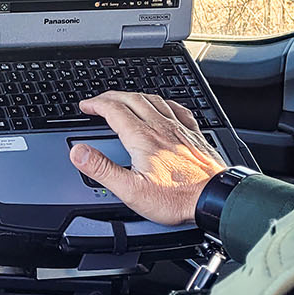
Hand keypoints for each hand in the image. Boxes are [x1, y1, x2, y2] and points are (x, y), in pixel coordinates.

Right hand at [68, 90, 227, 225]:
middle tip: (99, 100)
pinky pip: (177, 109)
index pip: (114, 110)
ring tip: (124, 99)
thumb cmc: (176, 198)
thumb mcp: (131, 190)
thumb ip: (102, 169)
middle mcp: (161, 128)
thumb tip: (79, 153)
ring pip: (154, 100)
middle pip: (132, 99)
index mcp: (142, 138)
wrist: (214, 198)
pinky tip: (163, 105)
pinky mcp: (194, 136)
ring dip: (135, 95)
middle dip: (112, 96)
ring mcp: (179, 130)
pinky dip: (164, 102)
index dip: (96, 104)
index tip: (86, 106)